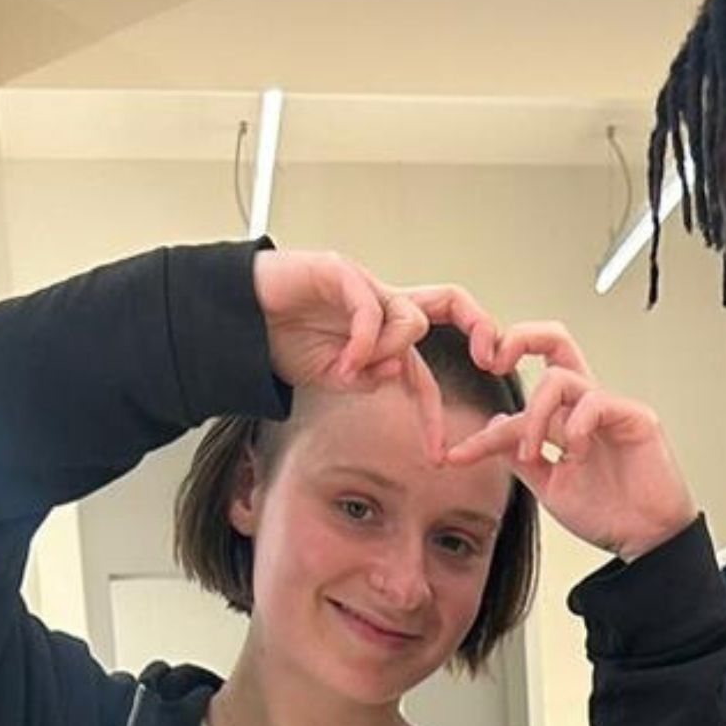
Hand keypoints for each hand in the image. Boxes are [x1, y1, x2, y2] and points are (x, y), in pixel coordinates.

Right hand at [250, 251, 502, 454]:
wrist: (233, 320)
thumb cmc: (279, 342)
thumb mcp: (332, 377)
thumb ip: (367, 378)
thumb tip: (395, 373)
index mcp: (382, 332)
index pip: (425, 370)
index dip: (436, 413)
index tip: (438, 454)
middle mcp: (381, 304)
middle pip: (450, 301)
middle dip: (481, 326)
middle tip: (492, 359)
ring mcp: (363, 285)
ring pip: (411, 320)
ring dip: (389, 353)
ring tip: (348, 371)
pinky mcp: (339, 271)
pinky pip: (370, 308)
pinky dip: (365, 341)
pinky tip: (345, 362)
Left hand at [441, 321, 697, 561]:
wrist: (645, 541)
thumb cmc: (609, 513)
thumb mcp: (549, 485)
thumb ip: (521, 456)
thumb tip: (493, 426)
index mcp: (568, 417)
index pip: (519, 401)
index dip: (484, 427)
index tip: (458, 454)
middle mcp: (588, 404)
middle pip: (554, 341)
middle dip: (517, 338)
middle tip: (490, 361)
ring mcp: (611, 408)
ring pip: (560, 378)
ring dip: (535, 415)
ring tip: (534, 453)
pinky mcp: (635, 417)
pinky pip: (594, 402)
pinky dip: (575, 426)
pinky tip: (576, 454)